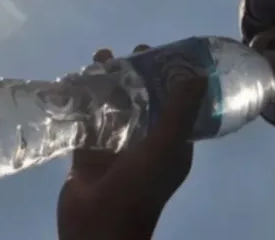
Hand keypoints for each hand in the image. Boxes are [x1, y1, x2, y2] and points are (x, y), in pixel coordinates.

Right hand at [57, 44, 205, 239]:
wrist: (96, 228)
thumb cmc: (138, 188)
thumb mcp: (164, 146)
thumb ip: (179, 111)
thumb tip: (198, 73)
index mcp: (170, 144)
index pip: (174, 103)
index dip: (168, 78)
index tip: (158, 53)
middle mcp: (146, 144)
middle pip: (142, 101)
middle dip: (135, 76)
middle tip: (125, 53)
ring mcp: (116, 149)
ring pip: (114, 108)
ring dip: (108, 84)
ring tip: (98, 59)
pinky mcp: (89, 153)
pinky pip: (88, 121)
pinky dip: (84, 101)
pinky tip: (76, 80)